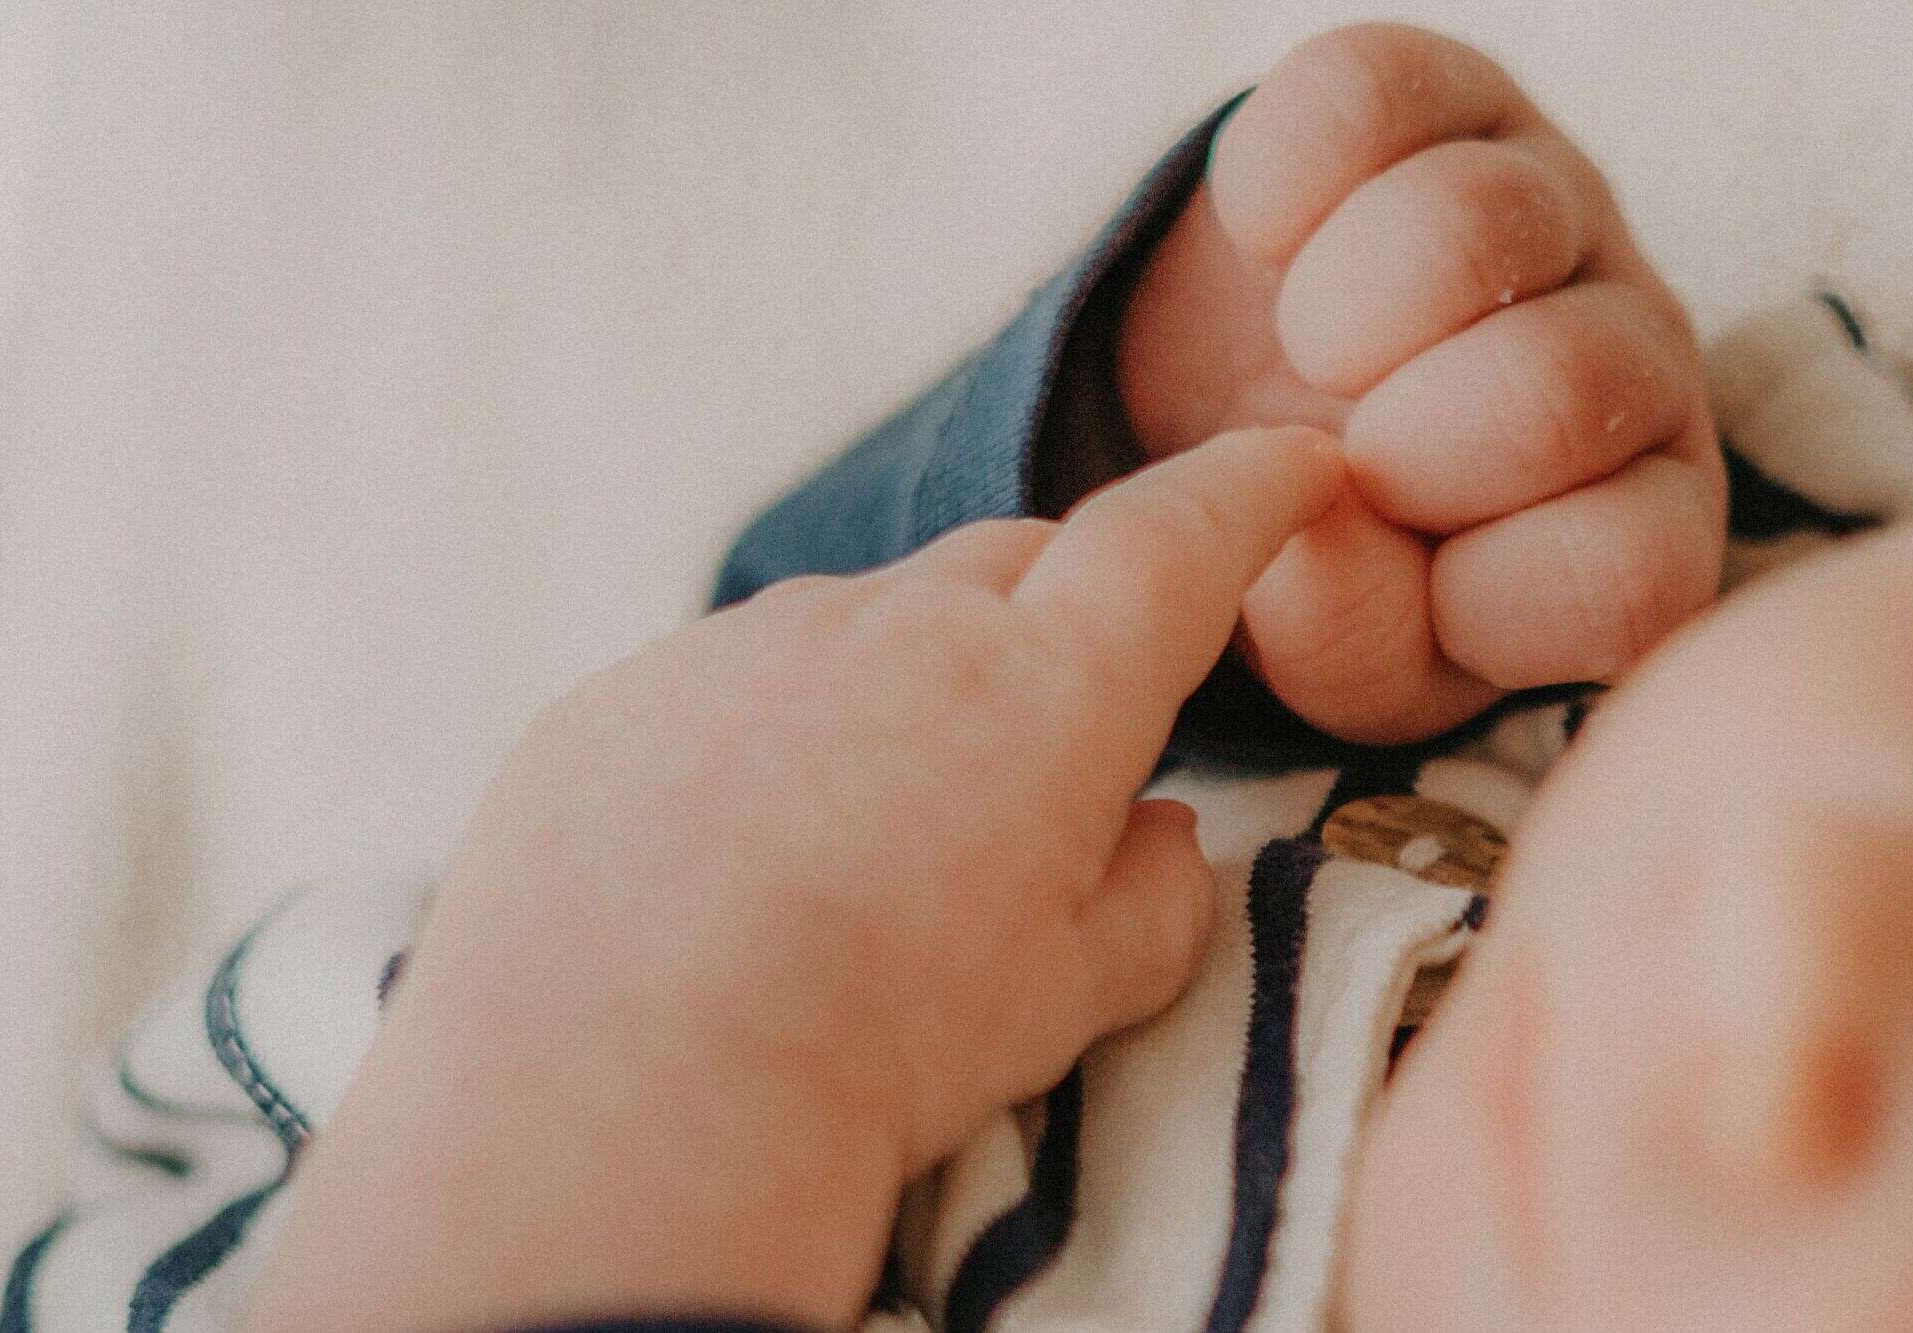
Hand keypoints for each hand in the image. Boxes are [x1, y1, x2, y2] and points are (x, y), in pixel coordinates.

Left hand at [247, 427, 1343, 1332]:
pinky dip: (769, 735)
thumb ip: (1154, 898)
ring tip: (869, 843)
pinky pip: (730, 680)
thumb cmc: (876, 1054)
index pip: (1173, 541)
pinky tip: (740, 858)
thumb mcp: (1073, 999)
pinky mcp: (629, 694)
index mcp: (1042, 689)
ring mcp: (745, 646)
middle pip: (1013, 564)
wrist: (620, 1090)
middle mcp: (895, 625)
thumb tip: (1157, 834)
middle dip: (1058, 615)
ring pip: (864, 622)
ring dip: (900, 686)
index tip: (1292, 465)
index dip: (1245, 493)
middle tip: (1053, 734)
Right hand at [1119, 23, 1724, 741]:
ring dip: (1340, 318)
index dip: (1484, 594)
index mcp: (1645, 523)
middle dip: (1406, 450)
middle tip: (1348, 463)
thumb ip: (1351, 642)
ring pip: (1474, 228)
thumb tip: (1304, 540)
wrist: (1245, 416)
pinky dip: (1277, 192)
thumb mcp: (1346, 657)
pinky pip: (1356, 105)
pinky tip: (1278, 253)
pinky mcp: (1442, 93)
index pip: (1629, 574)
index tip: (1413, 592)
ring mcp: (1552, 208)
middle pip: (1566, 388)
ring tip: (1314, 355)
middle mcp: (1636, 358)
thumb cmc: (1327, 562)